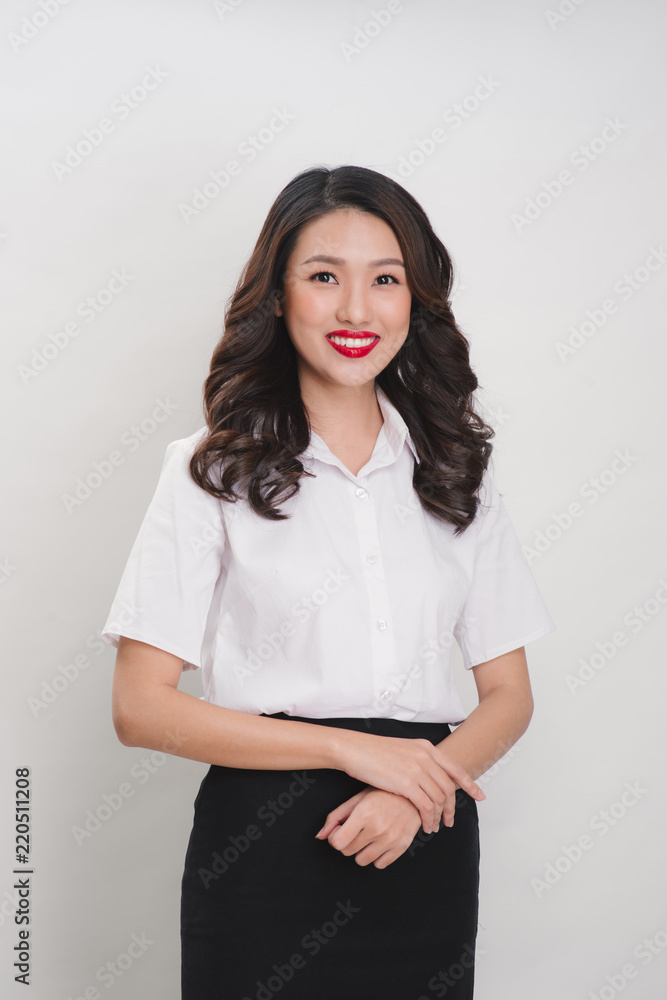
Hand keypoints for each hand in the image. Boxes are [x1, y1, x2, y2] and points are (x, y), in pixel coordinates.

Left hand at [315, 786, 422, 867]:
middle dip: (347, 842)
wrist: (413, 793)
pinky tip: (379, 842)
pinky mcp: (402, 846)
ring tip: (367, 836)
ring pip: (362, 860)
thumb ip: (336, 816)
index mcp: (363, 814)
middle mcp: (377, 828)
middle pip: (347, 851)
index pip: (337, 842)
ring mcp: (390, 839)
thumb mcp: (357, 799)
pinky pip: (380, 864)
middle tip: (355, 831)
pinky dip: (376, 856)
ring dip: (361, 851)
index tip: (340, 830)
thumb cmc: (382, 793)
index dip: (335, 837)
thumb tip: (320, 836)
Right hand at [335, 730, 484, 833]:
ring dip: (440, 816)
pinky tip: (425, 825)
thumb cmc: (374, 751)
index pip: (455, 768)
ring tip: (435, 827)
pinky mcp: (406, 784)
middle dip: (452, 807)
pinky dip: (429, 819)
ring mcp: (417, 770)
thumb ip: (420, 759)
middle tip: (450, 821)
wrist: (354, 749)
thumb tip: (429, 774)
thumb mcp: (403, 749)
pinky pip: (426, 806)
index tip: (479, 796)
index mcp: (426, 748)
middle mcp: (425, 757)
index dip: (470, 784)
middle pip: (449, 787)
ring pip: (439, 799)